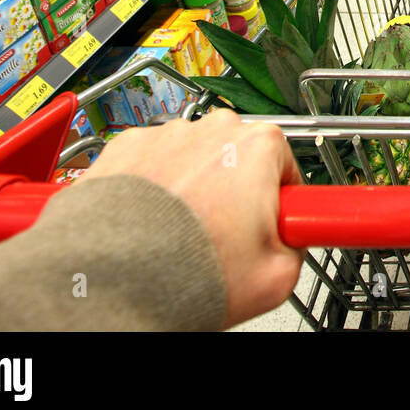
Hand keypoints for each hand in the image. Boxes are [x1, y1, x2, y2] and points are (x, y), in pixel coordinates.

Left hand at [80, 108, 301, 327]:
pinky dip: (151, 189)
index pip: (287, 168)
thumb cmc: (187, 270)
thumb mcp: (277, 275)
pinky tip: (150, 224)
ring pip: (192, 160)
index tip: (272, 224)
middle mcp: (213, 129)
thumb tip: (289, 243)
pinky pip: (150, 164)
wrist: (113, 280)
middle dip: (235, 193)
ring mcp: (166, 135)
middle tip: (225, 238)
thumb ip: (296, 247)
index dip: (281, 202)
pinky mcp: (125, 148)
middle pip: (239, 158)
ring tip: (180, 236)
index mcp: (260, 146)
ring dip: (191, 189)